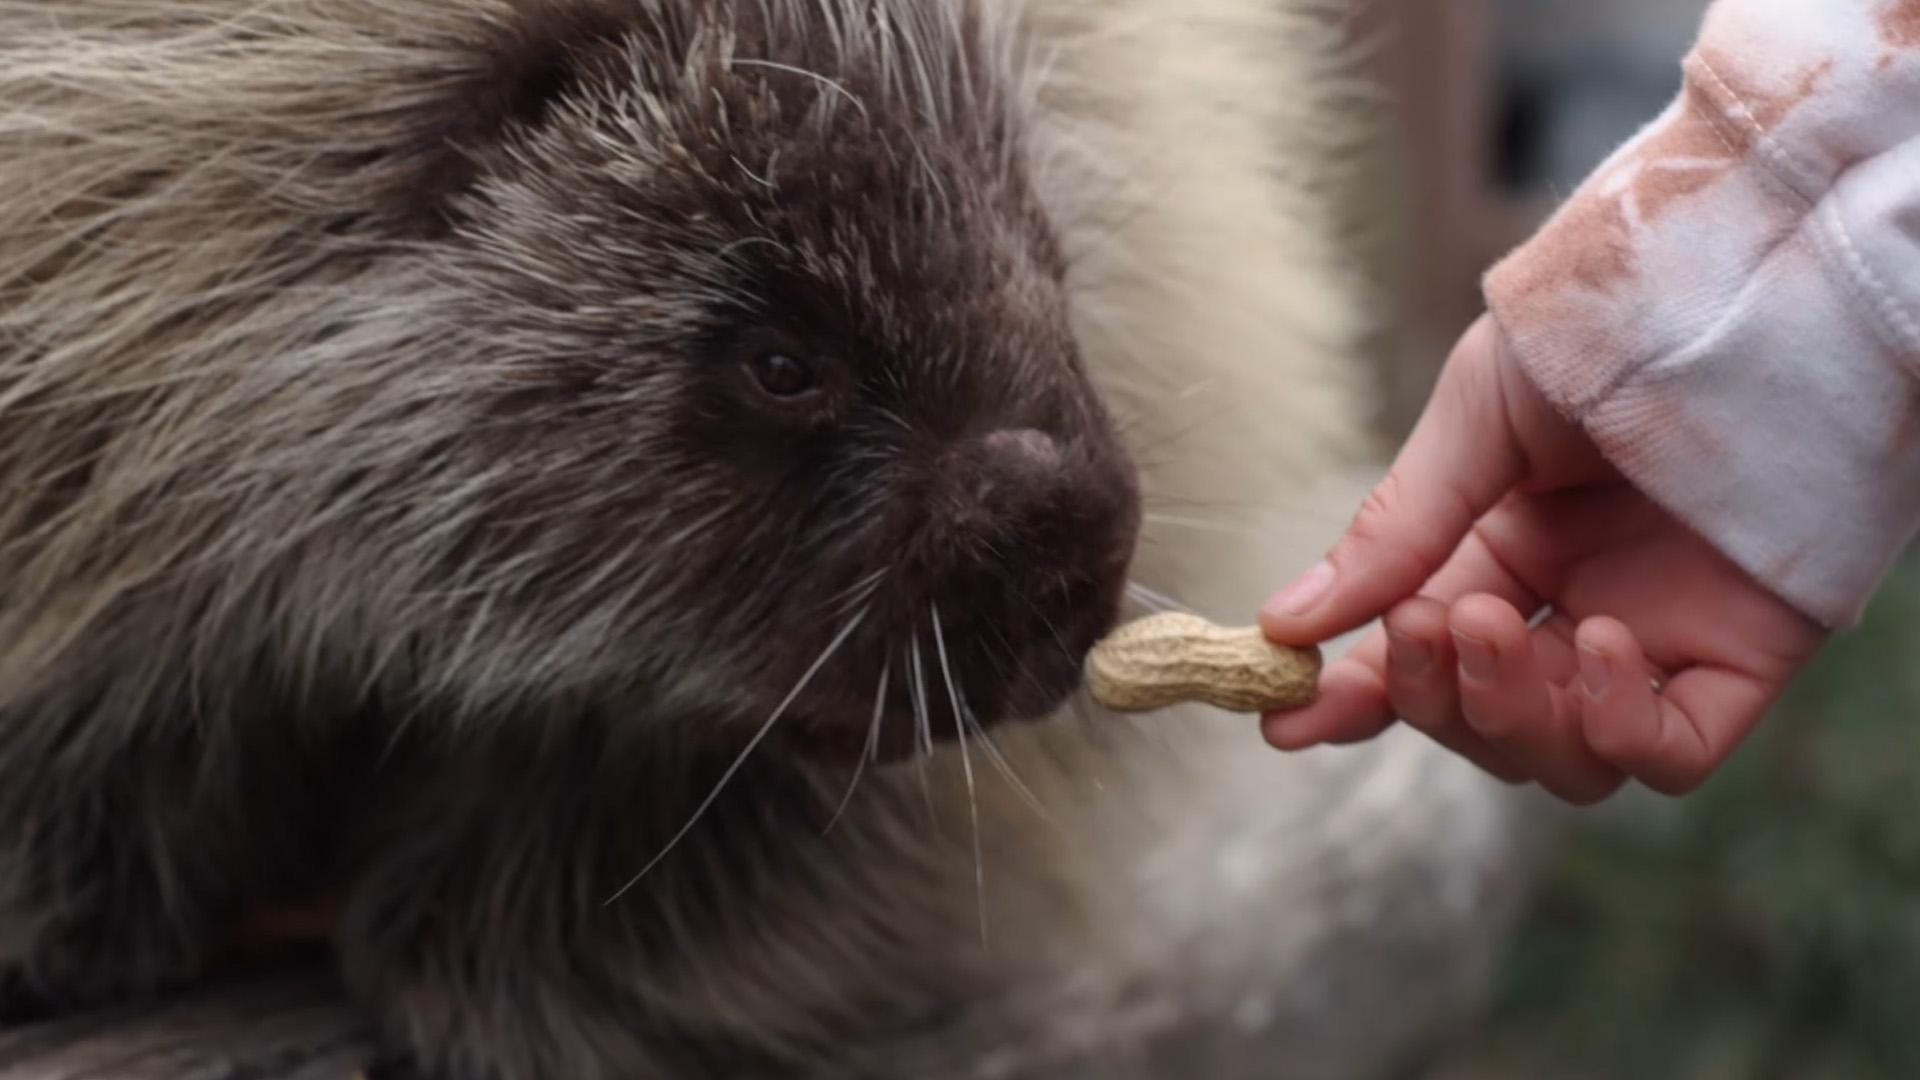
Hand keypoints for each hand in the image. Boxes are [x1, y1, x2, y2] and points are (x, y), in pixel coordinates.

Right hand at [1257, 315, 1827, 803]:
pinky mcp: (1741, 659)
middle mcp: (1573, 609)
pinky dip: (1617, 729)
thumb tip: (1285, 624)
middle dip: (1432, 693)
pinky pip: (1670, 755)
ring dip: (1507, 714)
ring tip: (1490, 624)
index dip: (1355, 697)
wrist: (1750, 287)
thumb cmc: (1610, 327)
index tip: (1284, 720)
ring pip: (1564, 758)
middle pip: (1482, 721)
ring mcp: (1657, 642)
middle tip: (1422, 622)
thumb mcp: (1476, 419)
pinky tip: (1602, 645)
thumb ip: (1395, 530)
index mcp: (1503, 552)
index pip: (1417, 659)